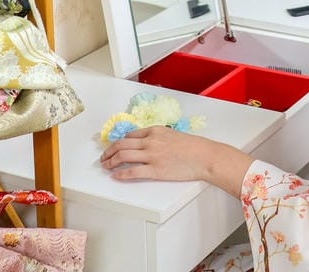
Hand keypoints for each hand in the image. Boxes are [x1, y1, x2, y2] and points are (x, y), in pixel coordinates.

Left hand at [99, 126, 252, 195]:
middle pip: (121, 145)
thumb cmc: (193, 147)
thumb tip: (146, 144)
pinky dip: (121, 174)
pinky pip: (132, 172)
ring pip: (123, 157)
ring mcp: (151, 156)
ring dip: (111, 162)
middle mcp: (150, 141)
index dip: (117, 142)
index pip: (129, 135)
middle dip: (108, 152)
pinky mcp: (155, 170)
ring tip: (106, 167)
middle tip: (104, 158)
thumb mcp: (173, 135)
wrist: (204, 156)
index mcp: (154, 131)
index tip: (113, 148)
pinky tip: (116, 176)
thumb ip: (158, 138)